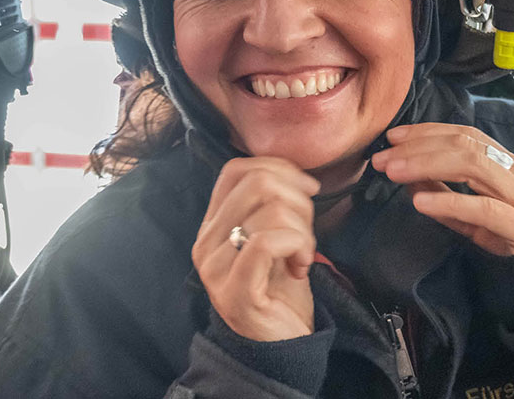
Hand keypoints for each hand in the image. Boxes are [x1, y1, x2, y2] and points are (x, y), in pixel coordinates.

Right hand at [193, 157, 319, 341]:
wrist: (280, 344)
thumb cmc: (282, 289)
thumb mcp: (278, 237)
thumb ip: (276, 207)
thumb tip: (300, 177)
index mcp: (213, 225)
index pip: (236, 170)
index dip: (278, 168)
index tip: (307, 190)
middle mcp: (206, 243)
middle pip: (258, 183)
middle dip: (299, 201)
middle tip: (307, 232)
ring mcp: (216, 268)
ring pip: (269, 210)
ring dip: (303, 230)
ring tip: (303, 256)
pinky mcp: (234, 291)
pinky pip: (268, 242)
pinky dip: (297, 244)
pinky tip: (301, 266)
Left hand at [372, 124, 513, 256]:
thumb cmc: (511, 235)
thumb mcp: (474, 210)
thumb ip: (446, 191)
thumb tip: (408, 174)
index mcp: (510, 163)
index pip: (468, 135)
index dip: (429, 132)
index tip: (394, 137)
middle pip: (467, 146)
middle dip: (420, 148)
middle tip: (384, 159)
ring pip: (475, 167)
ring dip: (427, 165)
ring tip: (395, 173)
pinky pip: (484, 209)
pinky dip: (449, 202)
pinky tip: (421, 202)